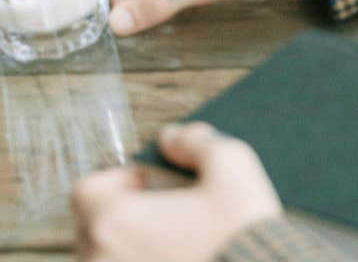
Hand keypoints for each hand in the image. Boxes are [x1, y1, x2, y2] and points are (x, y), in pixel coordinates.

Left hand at [73, 122, 282, 261]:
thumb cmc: (242, 232)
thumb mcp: (230, 164)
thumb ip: (194, 141)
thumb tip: (171, 138)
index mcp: (115, 222)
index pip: (85, 191)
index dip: (117, 180)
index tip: (151, 184)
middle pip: (93, 229)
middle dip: (123, 216)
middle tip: (168, 215)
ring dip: (132, 250)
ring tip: (179, 246)